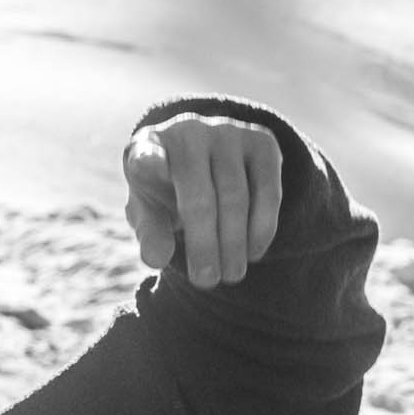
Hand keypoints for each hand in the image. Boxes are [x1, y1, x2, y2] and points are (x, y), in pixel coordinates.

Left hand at [123, 112, 283, 287]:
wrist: (204, 157)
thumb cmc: (165, 190)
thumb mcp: (150, 211)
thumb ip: (149, 231)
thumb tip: (155, 259)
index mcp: (148, 146)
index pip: (145, 155)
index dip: (149, 163)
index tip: (149, 169)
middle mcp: (188, 132)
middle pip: (198, 198)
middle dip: (204, 245)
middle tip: (206, 282)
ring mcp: (228, 133)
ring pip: (236, 197)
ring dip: (234, 243)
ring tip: (231, 275)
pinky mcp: (262, 142)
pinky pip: (268, 190)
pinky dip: (262, 226)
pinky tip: (254, 252)